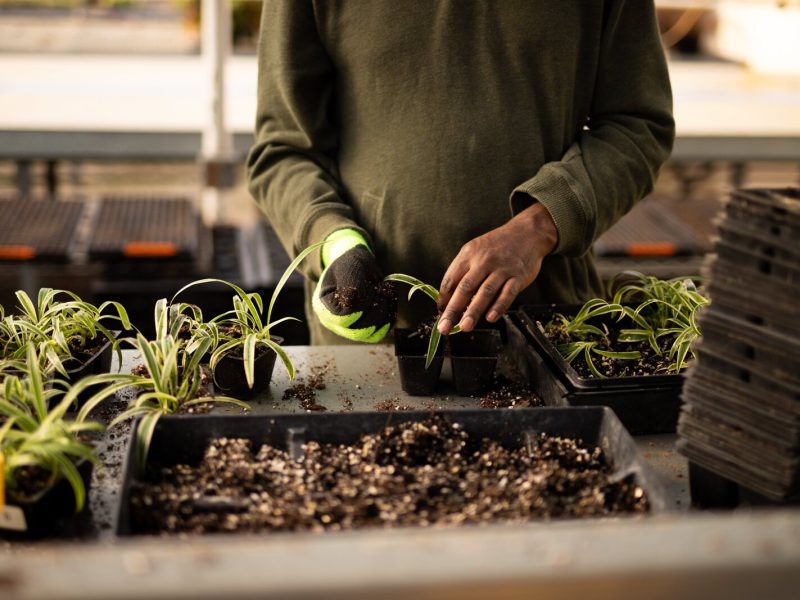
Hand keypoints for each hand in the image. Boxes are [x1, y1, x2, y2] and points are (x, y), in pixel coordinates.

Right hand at [312, 230, 396, 342]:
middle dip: (375, 309)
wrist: (356, 267)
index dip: (360, 305)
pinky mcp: (362, 332)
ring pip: (370, 334)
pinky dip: (388, 319)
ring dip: (384, 313)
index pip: (343, 318)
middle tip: (380, 287)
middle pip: (358, 331)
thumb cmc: (350, 264)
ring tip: (384, 292)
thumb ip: (350, 284)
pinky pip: (378, 335)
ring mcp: (347, 330)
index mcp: (323, 306)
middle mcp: (333, 323)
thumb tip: (354, 303)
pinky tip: (388, 302)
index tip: (367, 286)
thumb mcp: (349, 266)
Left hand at [437, 203, 556, 333]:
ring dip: (474, 311)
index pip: (451, 280)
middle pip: (465, 288)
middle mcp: (483, 261)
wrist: (528, 232)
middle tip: (444, 327)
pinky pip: (508, 293)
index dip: (443, 300)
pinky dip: (499, 306)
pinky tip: (491, 318)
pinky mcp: (518, 276)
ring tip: (464, 327)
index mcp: (468, 255)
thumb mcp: (475, 250)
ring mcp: (502, 269)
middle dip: (453, 310)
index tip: (440, 314)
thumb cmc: (497, 245)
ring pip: (485, 292)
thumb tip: (450, 299)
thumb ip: (463, 272)